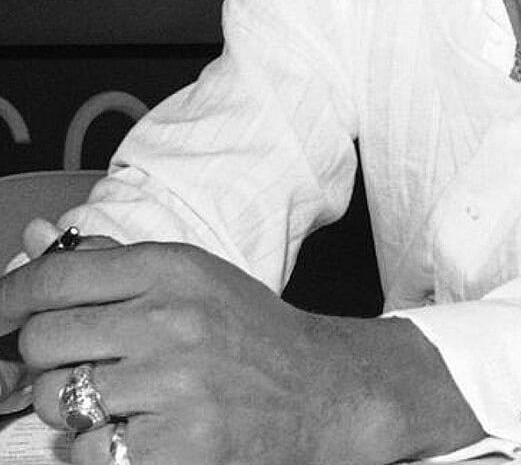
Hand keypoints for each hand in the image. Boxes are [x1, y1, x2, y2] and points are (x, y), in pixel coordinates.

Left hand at [1, 240, 479, 464]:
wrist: (323, 392)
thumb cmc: (249, 335)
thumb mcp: (193, 280)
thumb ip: (111, 264)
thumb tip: (32, 243)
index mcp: (173, 269)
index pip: (53, 279)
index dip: (8, 300)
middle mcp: (172, 320)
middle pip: (44, 341)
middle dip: (49, 360)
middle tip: (86, 367)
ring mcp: (174, 386)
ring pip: (59, 400)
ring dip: (74, 410)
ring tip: (122, 402)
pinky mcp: (175, 447)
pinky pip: (85, 453)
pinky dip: (99, 451)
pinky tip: (139, 433)